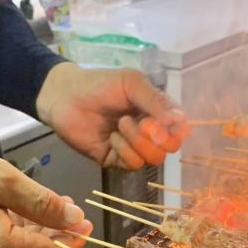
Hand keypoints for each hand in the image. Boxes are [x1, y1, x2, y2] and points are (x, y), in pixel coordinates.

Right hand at [0, 149, 92, 247]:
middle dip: (60, 237)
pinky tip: (27, 217)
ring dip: (42, 237)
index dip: (74, 240)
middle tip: (71, 211)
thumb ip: (43, 202)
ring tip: (53, 208)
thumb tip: (74, 219)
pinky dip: (22, 241)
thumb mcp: (0, 179)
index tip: (87, 223)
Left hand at [36, 63, 190, 169]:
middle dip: (156, 137)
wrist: (64, 97)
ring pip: (153, 158)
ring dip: (137, 142)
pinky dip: (124, 150)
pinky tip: (111, 138)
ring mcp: (134, 148)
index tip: (159, 120)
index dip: (175, 130)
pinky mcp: (118, 161)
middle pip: (170, 148)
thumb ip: (156, 101)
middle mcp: (150, 133)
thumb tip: (183, 122)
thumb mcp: (131, 83)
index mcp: (158, 112)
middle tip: (141, 123)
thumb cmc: (99, 85)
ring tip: (120, 125)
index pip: (180, 129)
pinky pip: (133, 164)